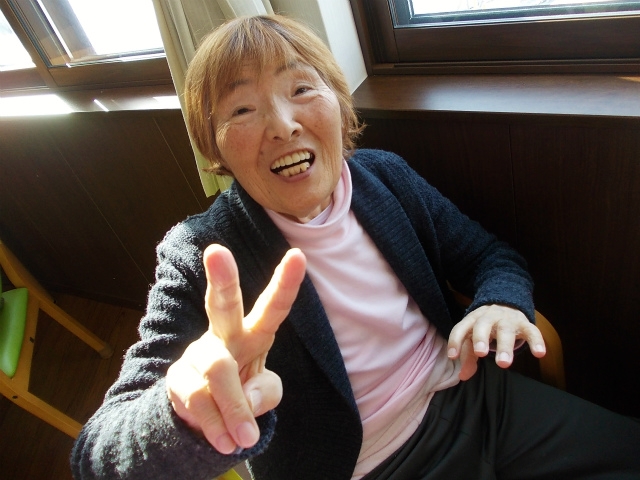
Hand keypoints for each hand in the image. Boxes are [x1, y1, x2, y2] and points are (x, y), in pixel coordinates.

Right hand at [166, 245, 305, 453]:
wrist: (200, 419)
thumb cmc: (241, 393)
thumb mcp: (264, 394)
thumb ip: (264, 392)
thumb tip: (244, 396)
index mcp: (253, 333)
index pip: (272, 307)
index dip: (286, 284)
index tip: (297, 255)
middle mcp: (224, 334)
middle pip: (223, 304)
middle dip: (223, 278)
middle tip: (217, 251)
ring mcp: (198, 354)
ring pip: (219, 370)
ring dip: (234, 409)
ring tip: (243, 439)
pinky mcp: (177, 377)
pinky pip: (198, 400)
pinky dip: (216, 426)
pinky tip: (225, 441)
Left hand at [447, 304, 545, 380]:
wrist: (506, 301)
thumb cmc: (486, 326)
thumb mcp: (474, 337)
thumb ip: (468, 356)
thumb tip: (462, 376)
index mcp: (472, 320)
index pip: (460, 328)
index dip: (455, 341)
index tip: (453, 356)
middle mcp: (488, 317)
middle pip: (482, 325)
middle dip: (481, 338)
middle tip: (481, 354)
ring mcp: (507, 319)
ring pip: (506, 330)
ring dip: (505, 346)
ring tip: (504, 363)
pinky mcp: (525, 323)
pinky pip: (532, 330)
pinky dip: (537, 341)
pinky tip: (540, 353)